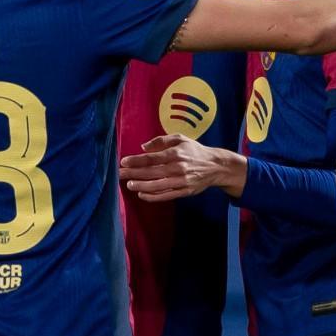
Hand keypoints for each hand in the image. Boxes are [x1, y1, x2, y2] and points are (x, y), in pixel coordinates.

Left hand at [119, 134, 237, 201]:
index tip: (123, 162)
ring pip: (157, 185)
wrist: (215, 166)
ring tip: (129, 184)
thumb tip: (144, 147)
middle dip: (133, 173)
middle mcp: (177, 168)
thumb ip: (161, 140)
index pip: (151, 158)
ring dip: (141, 185)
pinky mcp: (184, 192)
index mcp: (176, 154)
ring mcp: (181, 182)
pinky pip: (165, 195)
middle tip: (119, 174)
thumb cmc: (195, 151)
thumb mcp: (180, 138)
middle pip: (151, 172)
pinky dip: (152, 196)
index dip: (136, 161)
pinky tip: (142, 194)